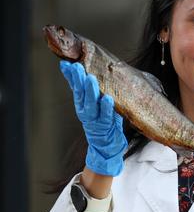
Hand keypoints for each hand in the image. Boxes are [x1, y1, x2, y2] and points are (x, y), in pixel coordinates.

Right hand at [60, 61, 126, 175]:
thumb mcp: (97, 105)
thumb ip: (93, 92)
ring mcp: (94, 121)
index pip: (75, 88)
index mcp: (83, 105)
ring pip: (91, 105)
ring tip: (91, 79)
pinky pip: (106, 117)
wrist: (107, 147)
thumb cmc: (104, 122)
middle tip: (78, 68)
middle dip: (78, 81)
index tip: (66, 64)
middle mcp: (85, 112)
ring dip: (91, 92)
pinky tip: (108, 99)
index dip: (70, 77)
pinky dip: (107, 108)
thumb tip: (92, 72)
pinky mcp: (105, 128)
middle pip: (80, 95)